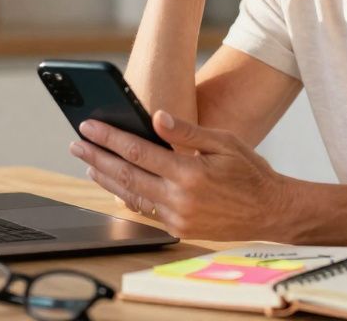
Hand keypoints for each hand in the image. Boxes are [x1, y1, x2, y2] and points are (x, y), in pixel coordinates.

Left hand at [69, 110, 294, 240]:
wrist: (270, 212)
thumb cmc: (250, 173)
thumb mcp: (224, 142)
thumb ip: (186, 131)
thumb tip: (156, 117)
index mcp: (189, 172)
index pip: (138, 151)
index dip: (109, 138)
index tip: (88, 127)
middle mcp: (180, 198)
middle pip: (126, 175)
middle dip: (97, 158)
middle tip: (76, 145)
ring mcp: (177, 217)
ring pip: (131, 196)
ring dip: (106, 179)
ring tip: (89, 164)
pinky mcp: (178, 228)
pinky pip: (145, 211)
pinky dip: (127, 196)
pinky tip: (115, 186)